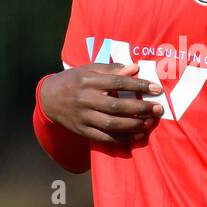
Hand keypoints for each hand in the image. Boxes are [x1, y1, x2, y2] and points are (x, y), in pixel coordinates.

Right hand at [40, 63, 163, 144]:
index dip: (139, 86)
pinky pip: (104, 138)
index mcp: (88, 80)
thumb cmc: (74, 80)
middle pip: (116, 106)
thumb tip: (135, 68)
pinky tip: (137, 136)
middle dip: (140, 108)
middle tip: (158, 109)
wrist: (48, 98)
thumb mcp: (89, 69)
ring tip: (149, 122)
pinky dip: (122, 139)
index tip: (156, 89)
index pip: (118, 83)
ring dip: (133, 125)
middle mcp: (85, 99)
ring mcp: (83, 117)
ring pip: (111, 124)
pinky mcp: (82, 131)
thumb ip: (112, 69)